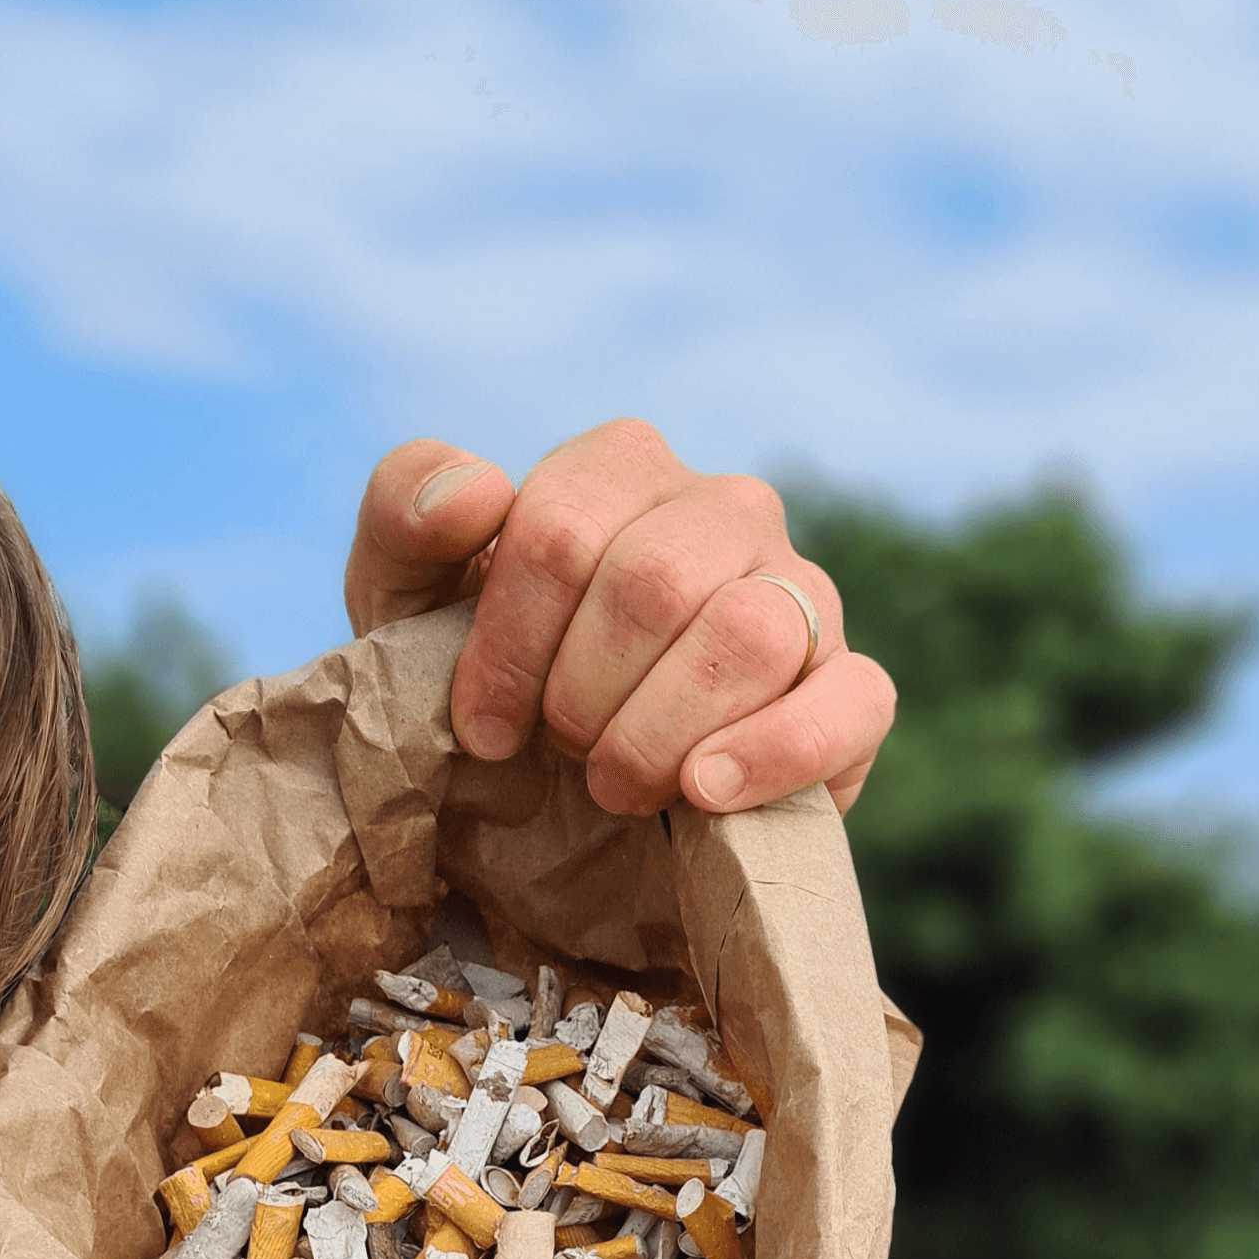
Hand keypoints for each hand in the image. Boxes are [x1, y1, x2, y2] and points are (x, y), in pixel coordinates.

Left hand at [343, 420, 894, 814]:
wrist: (556, 791)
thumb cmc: (487, 677)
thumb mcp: (408, 597)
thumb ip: (406, 510)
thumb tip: (479, 489)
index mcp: (622, 466)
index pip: (562, 529)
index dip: (508, 646)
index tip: (481, 726)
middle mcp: (726, 509)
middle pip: (653, 582)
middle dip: (580, 693)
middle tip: (558, 752)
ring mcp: (803, 591)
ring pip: (748, 634)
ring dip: (657, 732)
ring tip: (617, 784)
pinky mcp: (852, 688)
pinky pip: (850, 702)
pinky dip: (776, 751)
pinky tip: (704, 789)